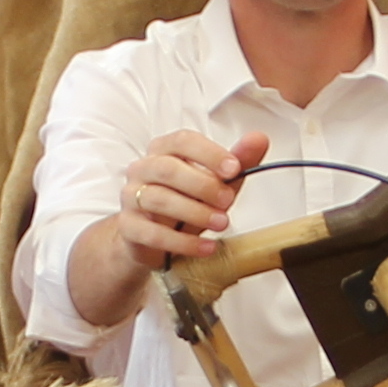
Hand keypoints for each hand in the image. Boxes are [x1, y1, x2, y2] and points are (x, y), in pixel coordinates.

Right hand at [111, 125, 269, 278]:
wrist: (153, 240)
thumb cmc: (186, 203)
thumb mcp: (216, 182)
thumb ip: (238, 162)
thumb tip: (259, 139)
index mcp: (164, 150)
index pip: (182, 141)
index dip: (209, 153)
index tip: (234, 168)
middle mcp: (142, 169)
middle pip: (168, 169)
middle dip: (202, 185)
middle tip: (228, 201)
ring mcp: (131, 197)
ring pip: (158, 199)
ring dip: (195, 212)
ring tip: (221, 224)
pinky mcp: (128, 227)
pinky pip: (151, 233)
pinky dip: (182, 242)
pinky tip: (205, 247)